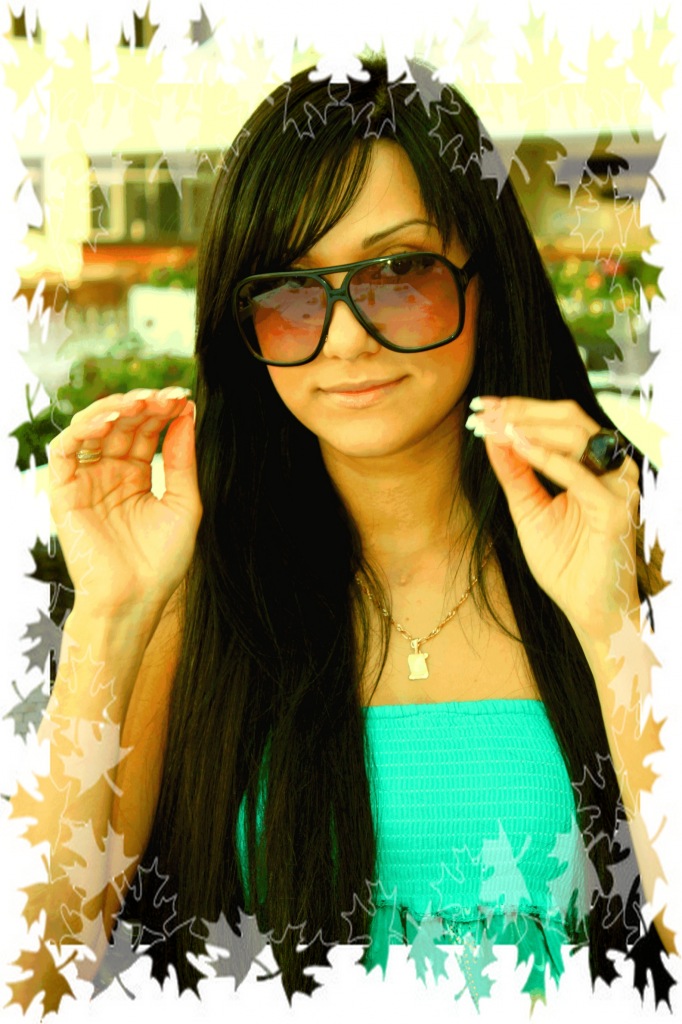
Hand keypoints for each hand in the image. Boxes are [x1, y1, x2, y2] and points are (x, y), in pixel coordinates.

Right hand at [48, 387, 202, 614]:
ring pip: (91, 429)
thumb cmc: (161, 562)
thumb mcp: (183, 504)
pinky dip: (83, 429)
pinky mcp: (64, 492)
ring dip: (114, 409)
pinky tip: (110, 420)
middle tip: (164, 396)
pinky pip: (66, 450)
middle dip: (143, 406)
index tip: (183, 398)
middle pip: (122, 425)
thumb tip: (188, 415)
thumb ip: (181, 460)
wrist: (135, 600)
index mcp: (135, 477)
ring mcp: (86, 481)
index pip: (146, 432)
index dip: (162, 412)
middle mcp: (109, 474)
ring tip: (140, 403)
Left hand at [467, 397, 639, 637]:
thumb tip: (493, 436)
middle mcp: (610, 469)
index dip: (521, 409)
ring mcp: (617, 486)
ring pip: (576, 436)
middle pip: (569, 418)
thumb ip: (515, 473)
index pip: (560, 420)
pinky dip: (546, 458)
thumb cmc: (564, 561)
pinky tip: (517, 446)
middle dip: (522, 411)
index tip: (482, 406)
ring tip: (495, 426)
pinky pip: (578, 476)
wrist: (586, 606)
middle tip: (484, 411)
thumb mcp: (528, 508)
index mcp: (593, 465)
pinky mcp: (615, 509)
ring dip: (529, 427)